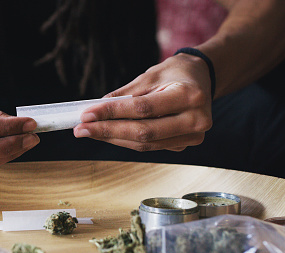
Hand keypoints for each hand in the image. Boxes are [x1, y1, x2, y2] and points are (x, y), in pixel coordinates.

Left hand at [73, 53, 212, 151]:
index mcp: (190, 95)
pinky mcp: (184, 145)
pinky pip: (150, 147)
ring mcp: (192, 136)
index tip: (86, 114)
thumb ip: (125, 94)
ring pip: (145, 144)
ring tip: (89, 132)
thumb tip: (95, 109)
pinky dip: (126, 141)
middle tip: (80, 129)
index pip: (143, 108)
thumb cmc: (177, 73)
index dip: (113, 112)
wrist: (203, 79)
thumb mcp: (151, 75)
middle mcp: (196, 120)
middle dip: (108, 131)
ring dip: (113, 139)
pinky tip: (108, 135)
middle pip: (144, 132)